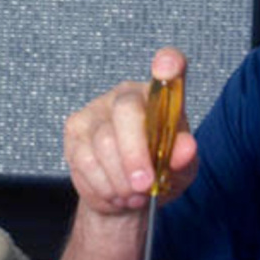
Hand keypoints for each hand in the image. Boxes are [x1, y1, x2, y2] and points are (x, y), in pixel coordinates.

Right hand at [64, 47, 197, 214]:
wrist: (126, 196)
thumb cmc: (158, 174)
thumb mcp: (180, 170)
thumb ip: (183, 158)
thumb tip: (186, 148)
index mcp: (160, 96)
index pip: (169, 65)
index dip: (169, 64)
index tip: (167, 68)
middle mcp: (126, 94)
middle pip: (126, 113)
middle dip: (135, 156)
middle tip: (144, 186)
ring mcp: (96, 109)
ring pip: (102, 144)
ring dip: (119, 180)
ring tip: (133, 195)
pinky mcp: (74, 129)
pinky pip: (85, 161)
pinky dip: (102, 186)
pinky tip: (115, 193)